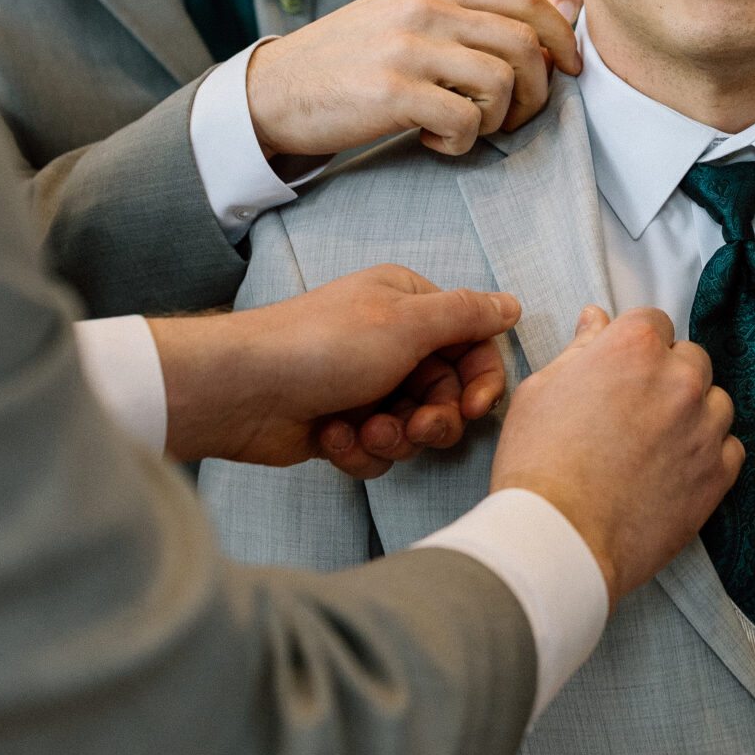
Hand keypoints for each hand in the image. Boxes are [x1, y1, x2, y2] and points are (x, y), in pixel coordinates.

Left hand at [153, 267, 519, 469]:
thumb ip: (466, 315)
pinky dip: (360, 450)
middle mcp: (391, 341)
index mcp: (409, 305)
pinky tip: (331, 437)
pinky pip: (379, 449)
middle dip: (433, 419)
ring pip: (414, 427)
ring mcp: (367, 385)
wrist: (242, 392)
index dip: (481, 381)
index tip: (475, 408)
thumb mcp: (406, 322)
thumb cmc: (322, 346)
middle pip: (447, 393)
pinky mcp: (345, 424)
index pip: (472, 344)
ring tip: (363, 431)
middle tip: (416, 428)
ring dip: (394, 437)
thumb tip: (511, 304)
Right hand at [245, 0, 580, 162]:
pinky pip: (465, 119)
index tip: (570, 69)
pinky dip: (463, 141)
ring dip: (497, 120)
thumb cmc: (349, 62)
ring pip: (502, 82)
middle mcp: (424, 7)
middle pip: (525, 43)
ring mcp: (407, 47)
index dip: (562, 35)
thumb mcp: (404, 19)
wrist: (274, 90)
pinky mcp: (391, 91)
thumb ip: (461, 20)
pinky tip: (436, 140)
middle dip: (536, 91)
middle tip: (510, 118)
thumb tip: (537, 40)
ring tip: (466, 128)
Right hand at [493, 306, 741, 603]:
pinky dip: (709, 453)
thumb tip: (597, 320)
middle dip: (666, 375)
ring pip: (716, 401)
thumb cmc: (538, 464)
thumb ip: (579, 349)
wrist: (557, 538)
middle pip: (690, 358)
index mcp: (634, 348)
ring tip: (654, 443)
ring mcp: (703, 428)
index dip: (634, 345)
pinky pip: (730, 448)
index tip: (622, 369)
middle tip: (633, 410)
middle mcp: (679, 380)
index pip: (653, 321)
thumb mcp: (541, 389)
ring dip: (693, 413)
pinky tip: (675, 468)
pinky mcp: (717, 474)